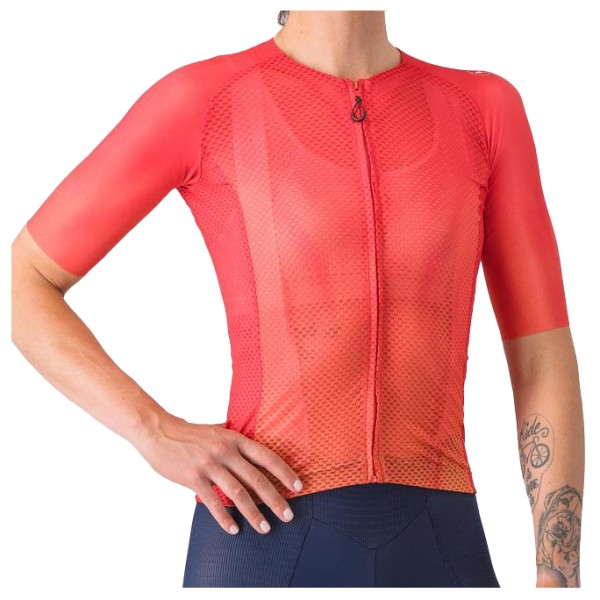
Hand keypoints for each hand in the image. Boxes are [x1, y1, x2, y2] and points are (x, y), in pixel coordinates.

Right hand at [132, 412, 302, 534]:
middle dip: (275, 500)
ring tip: (265, 528)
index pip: (267, 456)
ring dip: (254, 514)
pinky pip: (213, 502)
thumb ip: (235, 442)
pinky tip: (234, 529)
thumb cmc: (190, 434)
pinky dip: (225, 518)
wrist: (159, 432)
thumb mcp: (218, 431)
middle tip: (288, 515)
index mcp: (235, 438)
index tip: (298, 487)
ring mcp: (209, 464)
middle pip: (257, 479)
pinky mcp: (193, 478)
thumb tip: (255, 452)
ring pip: (238, 494)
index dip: (284, 472)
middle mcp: (225, 451)